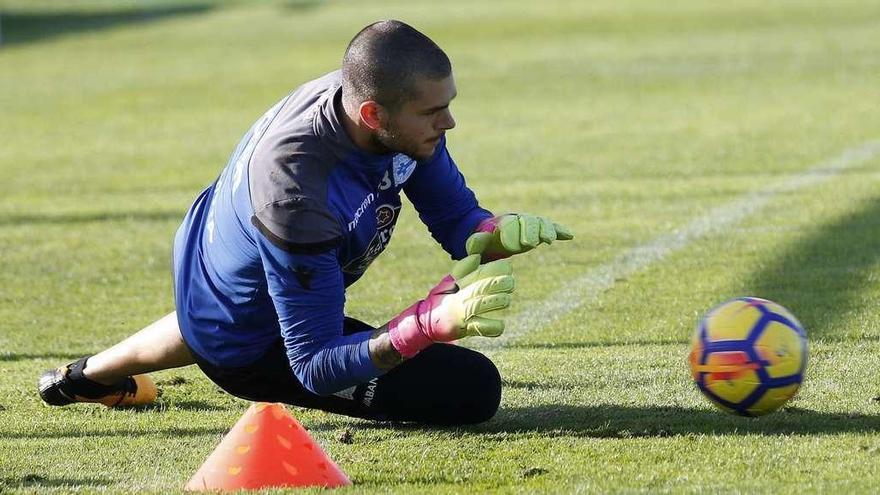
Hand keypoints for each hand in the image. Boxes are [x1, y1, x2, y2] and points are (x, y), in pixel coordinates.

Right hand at [387, 254, 514, 356]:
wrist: (423, 323)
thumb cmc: (441, 300)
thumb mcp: (448, 282)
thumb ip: (463, 269)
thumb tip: (477, 257)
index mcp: (456, 284)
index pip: (475, 273)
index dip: (492, 268)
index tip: (507, 265)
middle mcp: (457, 298)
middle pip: (479, 288)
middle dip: (497, 283)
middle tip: (511, 281)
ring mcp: (460, 314)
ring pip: (479, 305)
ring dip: (495, 301)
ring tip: (506, 299)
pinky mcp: (462, 330)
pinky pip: (480, 328)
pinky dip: (492, 327)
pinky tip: (500, 324)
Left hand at [466, 214, 572, 260]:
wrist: (487, 236)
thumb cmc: (481, 242)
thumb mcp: (474, 243)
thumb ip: (476, 241)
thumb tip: (481, 236)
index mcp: (502, 222)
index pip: (513, 224)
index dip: (520, 233)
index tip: (525, 244)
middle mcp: (517, 220)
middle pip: (529, 221)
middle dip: (534, 231)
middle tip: (537, 243)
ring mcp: (528, 225)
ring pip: (541, 224)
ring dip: (547, 230)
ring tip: (551, 240)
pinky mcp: (536, 232)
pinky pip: (549, 229)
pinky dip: (559, 231)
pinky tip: (569, 236)